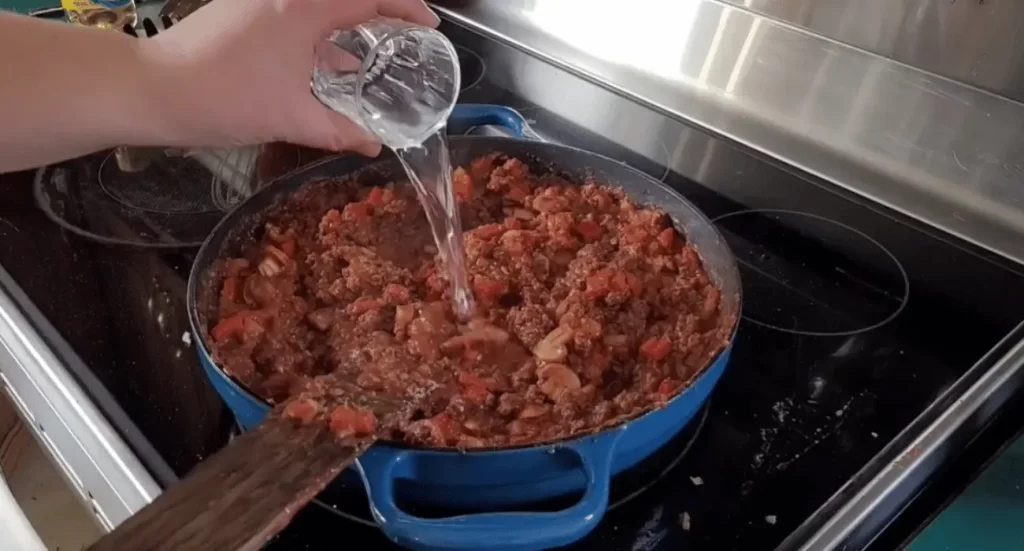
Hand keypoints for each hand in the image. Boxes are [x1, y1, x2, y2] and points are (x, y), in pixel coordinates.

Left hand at [144, 0, 438, 155]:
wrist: (150, 89)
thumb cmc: (222, 99)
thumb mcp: (291, 118)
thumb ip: (340, 130)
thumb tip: (375, 145)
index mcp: (303, 7)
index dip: (407, 9)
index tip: (430, 26)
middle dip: (381, 12)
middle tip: (407, 38)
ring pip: (321, 5)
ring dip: (350, 22)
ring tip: (377, 53)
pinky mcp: (245, 10)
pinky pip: (298, 13)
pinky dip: (322, 32)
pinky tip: (334, 63)